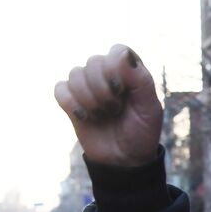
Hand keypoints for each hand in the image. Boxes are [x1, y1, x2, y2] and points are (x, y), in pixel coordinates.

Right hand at [54, 45, 163, 167]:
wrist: (124, 160)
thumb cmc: (141, 132)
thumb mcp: (149, 108)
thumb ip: (140, 79)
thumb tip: (122, 54)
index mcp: (128, 71)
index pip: (116, 51)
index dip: (116, 69)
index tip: (123, 91)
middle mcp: (106, 73)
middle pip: (93, 62)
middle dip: (104, 90)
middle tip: (115, 110)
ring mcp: (86, 86)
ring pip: (75, 74)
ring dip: (90, 99)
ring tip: (102, 115)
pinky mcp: (71, 101)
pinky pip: (60, 89)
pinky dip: (72, 104)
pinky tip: (85, 117)